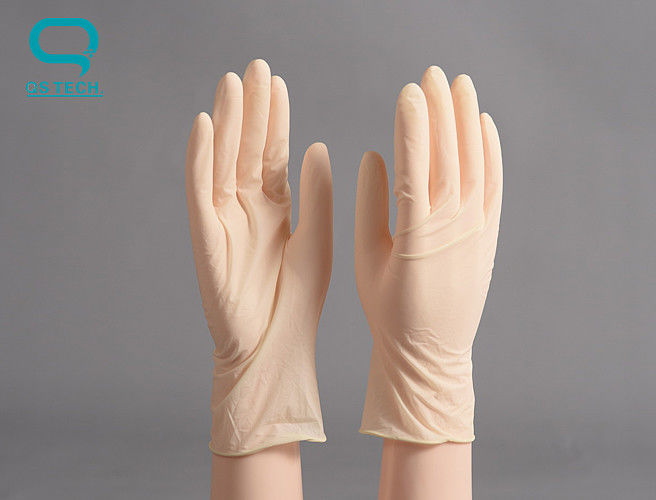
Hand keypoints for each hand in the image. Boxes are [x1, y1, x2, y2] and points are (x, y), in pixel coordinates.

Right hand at [186, 59, 331, 455]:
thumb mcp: (316, 240)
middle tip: (255, 68)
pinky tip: (204, 126)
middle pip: (245, 150)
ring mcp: (223, 222)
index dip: (273, 120)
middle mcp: (245, 210)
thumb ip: (317, 195)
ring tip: (232, 84)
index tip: (277, 84)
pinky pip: (199, 193)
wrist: (274, 347)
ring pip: (222, 163)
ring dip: (225, 124)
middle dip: (250, 111)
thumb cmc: (297, 301)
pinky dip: (199, 160)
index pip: (270, 154)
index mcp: (273, 210)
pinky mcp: (205, 239)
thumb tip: (317, 146)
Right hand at [355, 66, 501, 442]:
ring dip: (467, 121)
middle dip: (441, 110)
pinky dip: (492, 153)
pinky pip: (495, 186)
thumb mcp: (367, 260)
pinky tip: (485, 126)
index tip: (408, 90)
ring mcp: (476, 229)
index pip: (416, 164)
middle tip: (433, 73)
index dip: (413, 124)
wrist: (430, 352)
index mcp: (415, 232)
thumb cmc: (389, 310)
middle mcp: (452, 226)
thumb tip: (373, 155)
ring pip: (475, 164)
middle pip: (449, 155)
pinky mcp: (489, 235)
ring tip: (459, 85)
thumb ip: (370, 205)